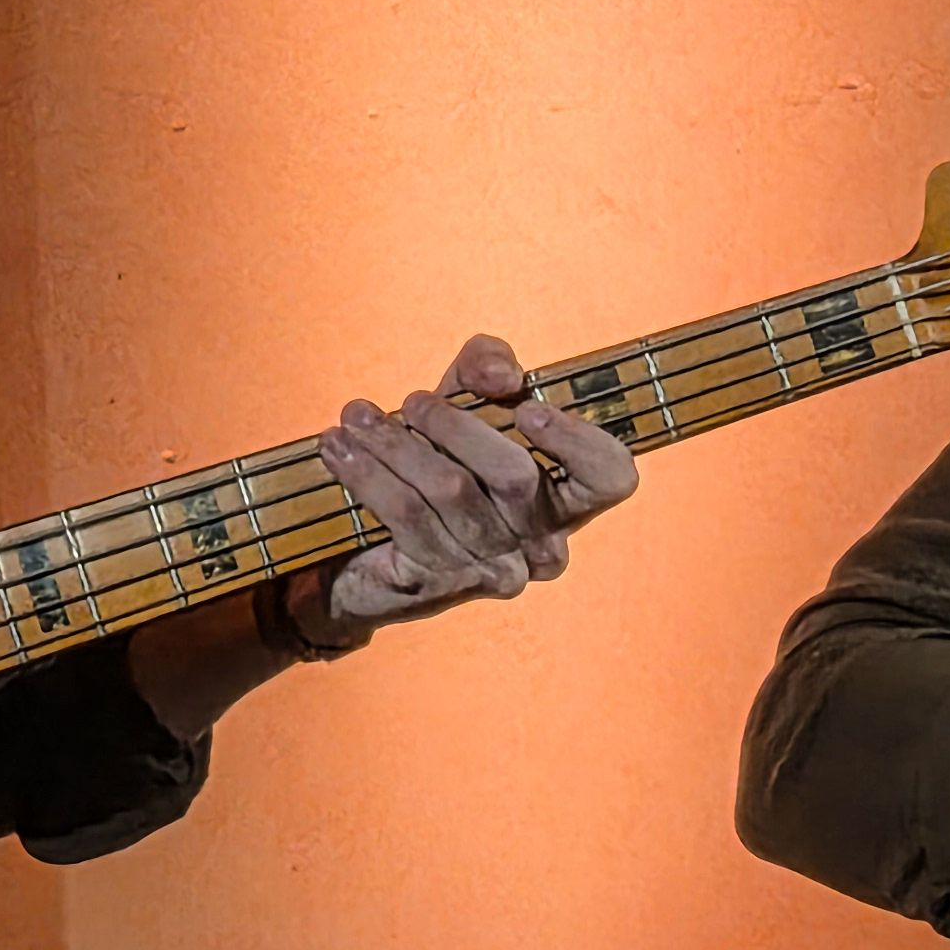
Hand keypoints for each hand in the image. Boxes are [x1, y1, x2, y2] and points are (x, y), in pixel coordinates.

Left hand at [314, 336, 638, 639]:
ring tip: (355, 416)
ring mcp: (493, 568)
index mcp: (568, 497)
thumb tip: (502, 377)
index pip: (611, 476)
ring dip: (395, 445)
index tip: (527, 409)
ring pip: (450, 492)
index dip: (577, 442)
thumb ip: (488, 365)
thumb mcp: (466, 400)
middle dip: (456, 427)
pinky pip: (406, 518)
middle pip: (517, 477)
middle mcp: (543, 541)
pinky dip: (367, 474)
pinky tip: (337, 448)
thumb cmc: (438, 456)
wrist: (367, 542)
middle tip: (411, 401)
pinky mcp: (439, 583)